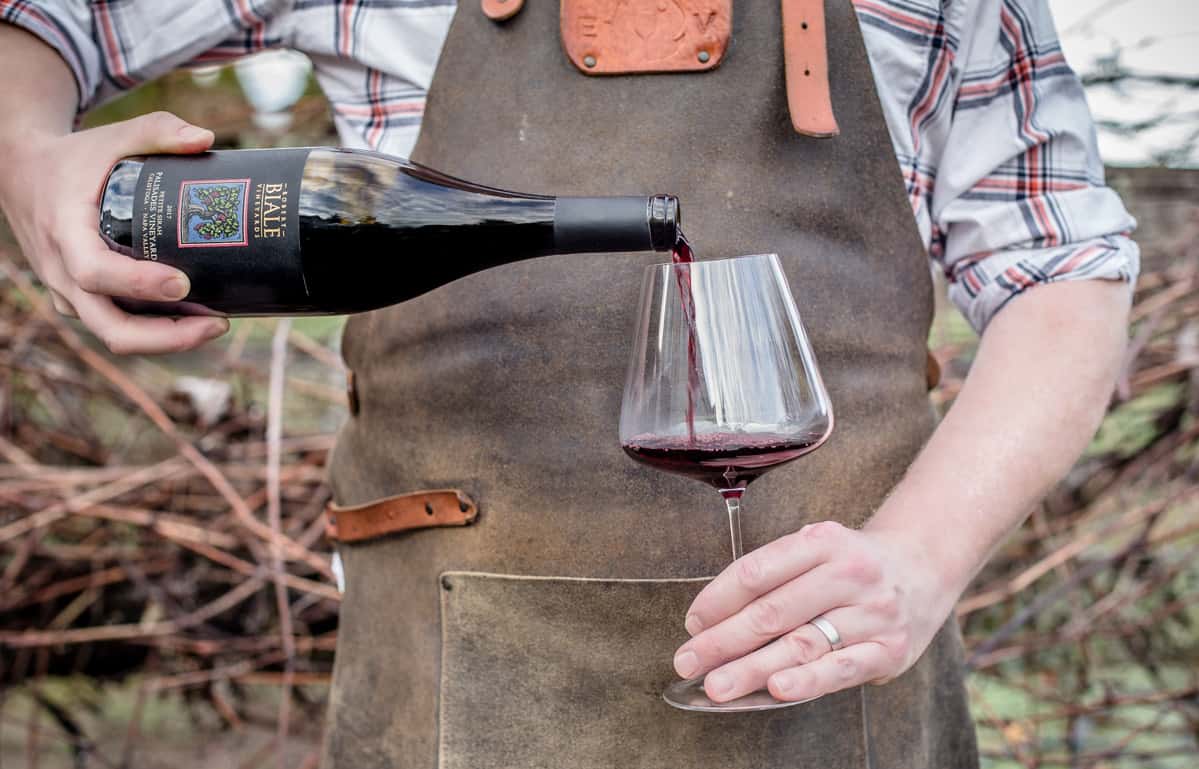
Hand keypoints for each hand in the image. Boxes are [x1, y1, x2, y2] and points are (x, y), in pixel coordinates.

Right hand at [0, 112, 229, 354]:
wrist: (23, 175)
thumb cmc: (74, 159)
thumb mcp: (110, 136)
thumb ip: (157, 130)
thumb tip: (206, 139)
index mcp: (65, 231)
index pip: (95, 272)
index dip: (138, 284)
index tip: (183, 283)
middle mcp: (61, 271)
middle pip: (109, 327)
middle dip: (166, 337)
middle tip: (219, 323)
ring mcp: (68, 292)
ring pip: (113, 335)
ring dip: (167, 340)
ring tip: (216, 324)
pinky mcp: (79, 301)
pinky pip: (114, 326)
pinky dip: (153, 332)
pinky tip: (194, 320)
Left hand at [672, 519, 959, 702]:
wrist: (924, 567)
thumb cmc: (851, 563)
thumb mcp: (816, 548)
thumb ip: (772, 575)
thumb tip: (709, 619)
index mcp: (822, 541)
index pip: (758, 571)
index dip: (718, 599)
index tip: (691, 623)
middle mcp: (849, 573)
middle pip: (774, 610)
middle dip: (723, 639)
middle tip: (687, 661)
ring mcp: (872, 612)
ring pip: (802, 643)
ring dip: (753, 668)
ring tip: (717, 685)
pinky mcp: (890, 649)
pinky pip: (842, 668)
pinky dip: (808, 680)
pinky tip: (777, 690)